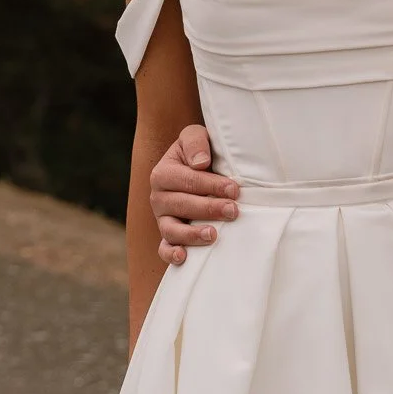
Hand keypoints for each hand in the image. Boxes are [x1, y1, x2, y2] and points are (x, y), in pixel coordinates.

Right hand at [149, 125, 239, 265]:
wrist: (196, 166)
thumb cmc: (199, 152)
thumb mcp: (195, 136)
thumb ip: (195, 142)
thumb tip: (200, 163)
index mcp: (163, 172)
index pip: (188, 180)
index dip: (211, 185)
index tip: (234, 189)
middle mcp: (158, 197)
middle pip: (182, 205)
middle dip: (209, 209)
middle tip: (233, 210)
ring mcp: (162, 218)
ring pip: (171, 230)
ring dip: (192, 234)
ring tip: (213, 235)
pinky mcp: (168, 235)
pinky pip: (164, 248)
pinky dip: (171, 254)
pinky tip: (184, 257)